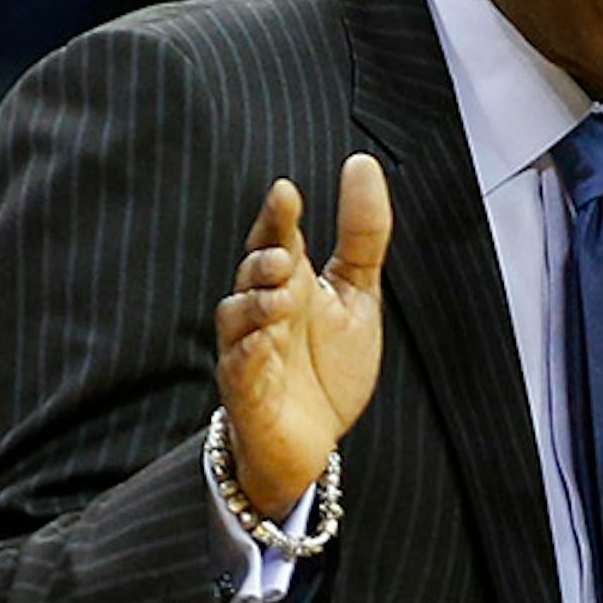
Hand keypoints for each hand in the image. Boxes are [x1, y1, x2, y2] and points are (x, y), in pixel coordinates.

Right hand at [215, 156, 390, 515]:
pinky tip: (265, 344)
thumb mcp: (357, 293)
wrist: (315, 439)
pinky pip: (241, 370)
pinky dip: (250, 356)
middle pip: (252, 274)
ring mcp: (249, 351)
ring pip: (239, 319)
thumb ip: (362, 234)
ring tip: (282, 295)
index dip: (277, 217)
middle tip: (286, 256)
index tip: (287, 192)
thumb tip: (362, 163)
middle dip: (264, 261)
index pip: (276, 238)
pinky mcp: (246, 393)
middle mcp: (261, 311)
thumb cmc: (328, 364)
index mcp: (288, 282)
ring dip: (257, 305)